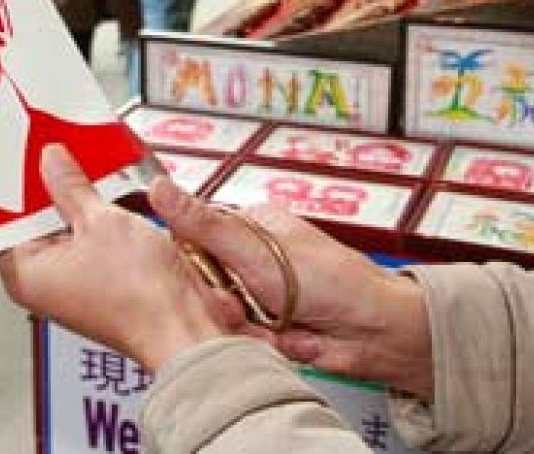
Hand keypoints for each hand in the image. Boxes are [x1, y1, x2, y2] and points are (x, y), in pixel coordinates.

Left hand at [0, 145, 234, 371]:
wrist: (184, 326)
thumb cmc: (139, 296)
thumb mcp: (100, 221)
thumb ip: (70, 185)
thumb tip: (51, 162)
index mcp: (25, 275)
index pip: (1, 221)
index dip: (11, 186)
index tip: (20, 155)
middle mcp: (44, 284)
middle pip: (34, 224)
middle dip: (46, 188)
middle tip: (53, 152)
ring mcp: (74, 284)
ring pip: (66, 230)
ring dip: (75, 201)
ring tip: (81, 165)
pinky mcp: (101, 282)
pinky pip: (89, 242)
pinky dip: (95, 219)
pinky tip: (105, 193)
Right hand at [154, 181, 433, 397]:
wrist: (374, 332)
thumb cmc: (331, 281)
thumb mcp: (255, 250)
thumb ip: (202, 224)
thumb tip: (160, 187)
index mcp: (250, 228)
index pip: (195, 240)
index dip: (195, 267)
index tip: (208, 280)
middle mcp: (254, 260)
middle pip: (206, 285)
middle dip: (223, 305)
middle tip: (243, 308)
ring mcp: (263, 296)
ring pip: (222, 317)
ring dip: (245, 328)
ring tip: (274, 324)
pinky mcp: (271, 329)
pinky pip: (243, 340)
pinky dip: (261, 345)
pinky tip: (285, 339)